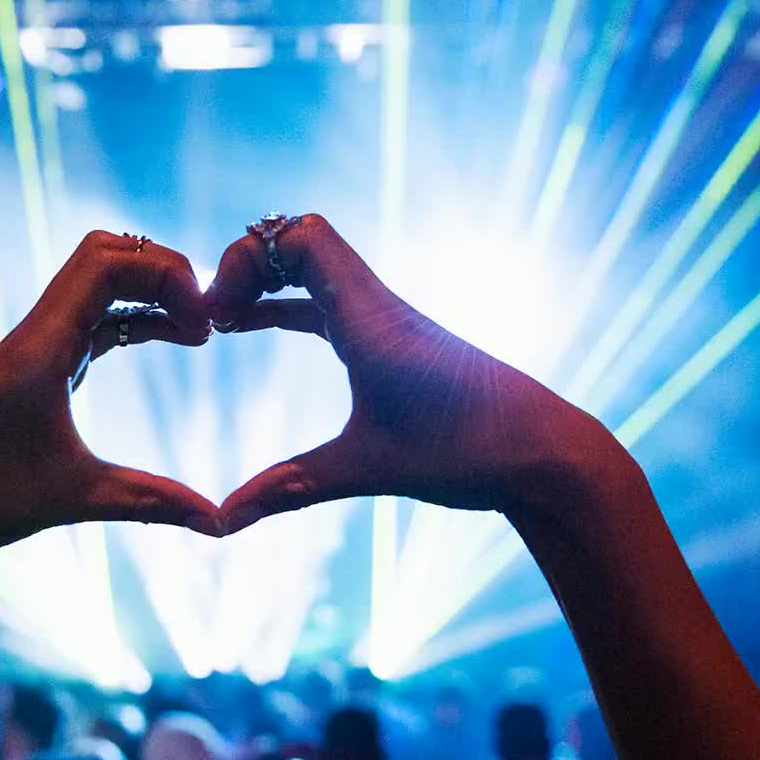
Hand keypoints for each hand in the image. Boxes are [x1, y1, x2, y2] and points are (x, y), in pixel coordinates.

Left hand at [0, 231, 221, 563]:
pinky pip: (94, 317)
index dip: (167, 275)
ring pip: (100, 283)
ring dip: (152, 292)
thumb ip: (151, 503)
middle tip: (207, 322)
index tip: (205, 328)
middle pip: (108, 255)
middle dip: (166, 272)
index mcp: (42, 345)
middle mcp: (38, 333)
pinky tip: (169, 339)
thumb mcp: (73, 499)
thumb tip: (221, 522)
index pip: (108, 262)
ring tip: (198, 333)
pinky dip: (135, 317)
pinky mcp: (37, 365)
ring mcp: (36, 346)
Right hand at [206, 215, 629, 532]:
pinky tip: (256, 328)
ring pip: (316, 267)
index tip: (216, 315)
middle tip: (212, 316)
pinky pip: (329, 302)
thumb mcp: (367, 470)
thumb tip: (221, 523)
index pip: (299, 236)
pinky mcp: (396, 344)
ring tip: (223, 321)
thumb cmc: (468, 453)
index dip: (246, 259)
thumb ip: (288, 490)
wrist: (547, 456)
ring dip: (266, 281)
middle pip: (300, 238)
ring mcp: (388, 322)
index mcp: (371, 318)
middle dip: (247, 263)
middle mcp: (379, 307)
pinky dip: (288, 304)